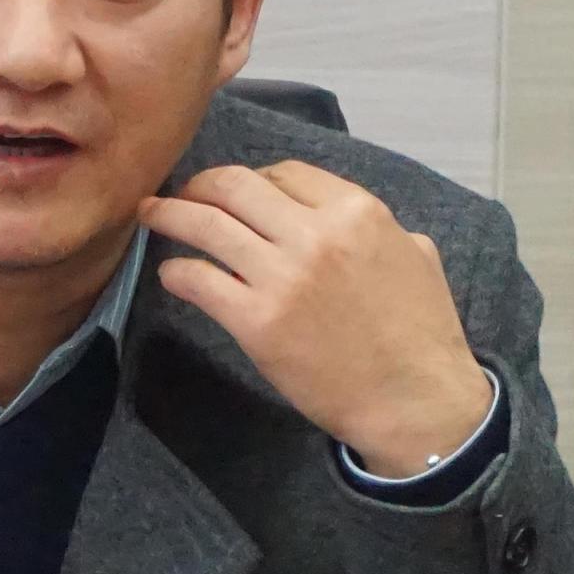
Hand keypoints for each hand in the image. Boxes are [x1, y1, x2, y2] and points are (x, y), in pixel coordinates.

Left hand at [139, 161, 493, 475]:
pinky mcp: (256, 321)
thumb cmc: (422, 333)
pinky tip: (172, 274)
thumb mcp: (417, 256)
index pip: (283, 172)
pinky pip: (197, 280)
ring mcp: (282, 276)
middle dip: (199, 186)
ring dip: (170, 215)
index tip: (235, 193)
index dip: (251, 180)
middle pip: (233, 186)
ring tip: (151, 216)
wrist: (413, 401)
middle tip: (180, 196)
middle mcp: (314, 233)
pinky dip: (176, 271)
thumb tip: (354, 225)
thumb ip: (380, 229)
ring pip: (205, 225)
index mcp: (356, 211)